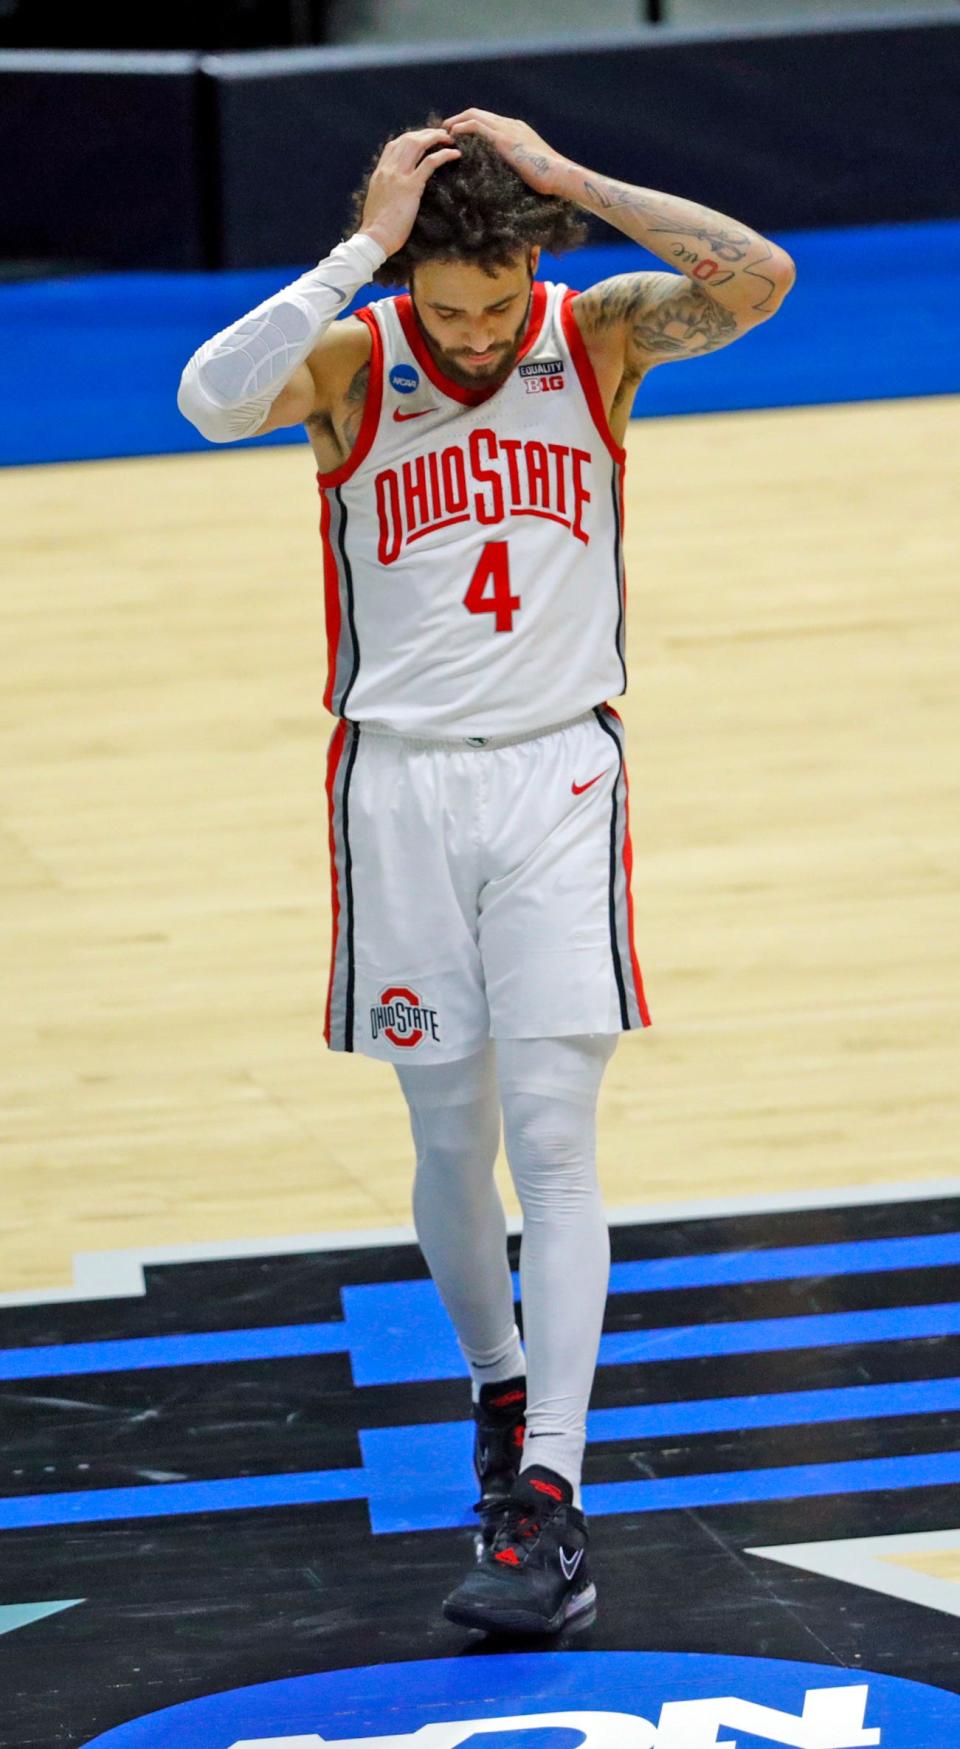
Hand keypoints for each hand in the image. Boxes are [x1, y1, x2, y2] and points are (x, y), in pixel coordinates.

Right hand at [358, 127, 460, 257]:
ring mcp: (399, 176)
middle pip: (408, 139)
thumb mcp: (378, 202)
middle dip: (426, 133)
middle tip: (441, 135)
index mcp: (379, 173)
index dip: (411, 138)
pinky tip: (455, 153)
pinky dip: (444, 155)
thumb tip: (395, 192)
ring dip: (436, 137)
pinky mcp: (411, 187)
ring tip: (449, 139)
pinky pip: (430, 163)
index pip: (394, 145)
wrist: (374, 238)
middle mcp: (388, 169)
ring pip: (418, 144)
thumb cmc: (377, 228)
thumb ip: (386, 190)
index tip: (424, 140)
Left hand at [443, 108, 568, 197]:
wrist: (559, 175)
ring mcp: (507, 129)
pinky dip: (461, 128)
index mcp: (517, 130)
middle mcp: (511, 125)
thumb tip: (510, 182)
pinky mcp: (503, 139)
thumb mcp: (530, 170)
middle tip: (444, 130)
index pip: (489, 120)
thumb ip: (517, 168)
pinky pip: (476, 126)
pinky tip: (451, 136)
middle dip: (459, 119)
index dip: (471, 124)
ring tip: (442, 132)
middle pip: (478, 113)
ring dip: (456, 121)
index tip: (458, 133)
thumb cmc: (549, 180)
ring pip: (474, 115)